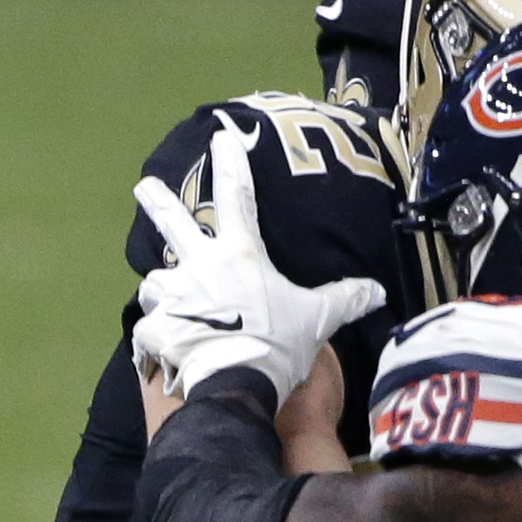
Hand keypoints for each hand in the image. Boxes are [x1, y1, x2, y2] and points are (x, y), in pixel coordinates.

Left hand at [129, 123, 386, 402]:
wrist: (233, 385)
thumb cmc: (277, 344)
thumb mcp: (318, 319)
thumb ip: (344, 299)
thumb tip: (377, 292)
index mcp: (239, 254)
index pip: (237, 197)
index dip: (231, 163)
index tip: (220, 136)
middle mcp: (198, 265)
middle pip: (174, 223)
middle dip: (158, 201)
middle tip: (143, 184)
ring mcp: (171, 295)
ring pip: (157, 280)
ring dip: (163, 288)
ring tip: (171, 302)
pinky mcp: (152, 326)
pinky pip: (149, 326)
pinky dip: (155, 333)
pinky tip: (165, 345)